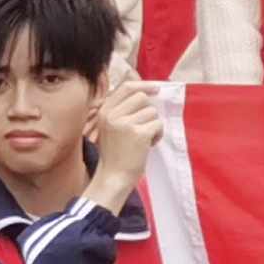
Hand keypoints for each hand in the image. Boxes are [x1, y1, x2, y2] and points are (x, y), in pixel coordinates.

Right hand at [88, 74, 162, 195]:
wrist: (113, 178)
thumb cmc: (115, 154)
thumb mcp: (110, 127)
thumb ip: (122, 110)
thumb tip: (145, 91)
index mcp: (105, 111)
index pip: (126, 87)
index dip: (143, 85)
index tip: (156, 88)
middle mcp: (113, 115)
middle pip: (142, 98)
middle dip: (148, 112)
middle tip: (143, 128)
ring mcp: (125, 123)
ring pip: (152, 112)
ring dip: (153, 126)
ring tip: (143, 140)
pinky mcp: (139, 134)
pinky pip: (158, 124)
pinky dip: (158, 135)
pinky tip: (148, 145)